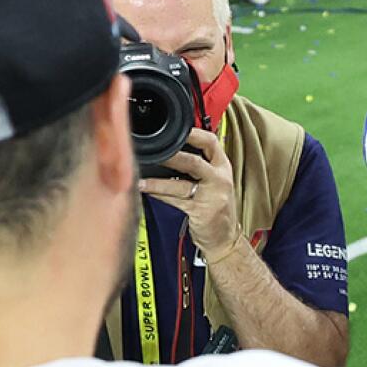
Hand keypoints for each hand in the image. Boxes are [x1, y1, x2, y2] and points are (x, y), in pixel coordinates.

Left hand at [139, 129, 239, 260]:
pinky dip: (158, 194)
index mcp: (223, 166)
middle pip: (194, 161)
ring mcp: (212, 195)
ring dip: (157, 180)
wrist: (225, 238)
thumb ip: (199, 164)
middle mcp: (220, 178)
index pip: (211, 142)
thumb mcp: (215, 181)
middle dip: (172, 155)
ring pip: (181, 183)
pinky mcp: (201, 211)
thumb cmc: (216, 207)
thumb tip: (172, 148)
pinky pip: (175, 200)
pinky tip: (146, 190)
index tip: (176, 128)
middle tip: (153, 149)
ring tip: (141, 176)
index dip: (193, 133)